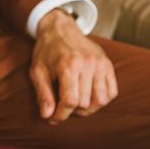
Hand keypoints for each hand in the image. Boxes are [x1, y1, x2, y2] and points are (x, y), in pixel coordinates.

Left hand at [30, 10, 117, 124]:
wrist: (60, 29)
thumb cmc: (46, 52)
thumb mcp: (37, 72)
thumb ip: (43, 94)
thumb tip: (47, 116)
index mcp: (68, 66)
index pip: (70, 102)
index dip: (61, 115)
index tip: (53, 119)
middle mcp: (87, 64)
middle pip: (84, 103)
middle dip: (70, 112)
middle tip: (61, 108)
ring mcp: (100, 64)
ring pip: (101, 101)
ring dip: (87, 109)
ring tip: (74, 105)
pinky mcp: (108, 65)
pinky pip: (112, 92)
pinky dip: (101, 100)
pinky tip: (88, 97)